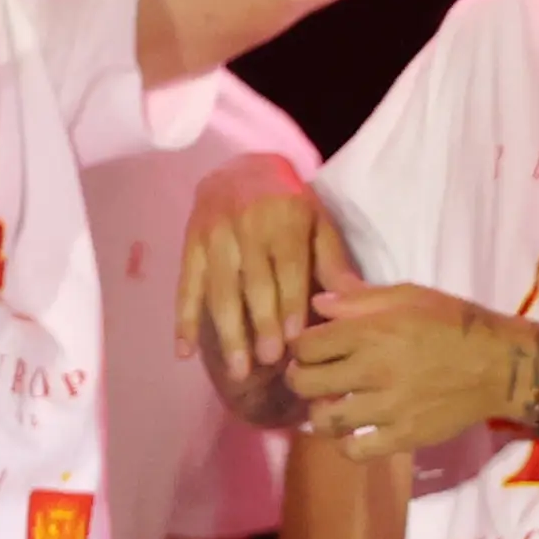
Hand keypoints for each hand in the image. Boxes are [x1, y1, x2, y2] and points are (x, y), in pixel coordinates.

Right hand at [176, 155, 343, 404]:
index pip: (288, 267)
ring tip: (238, 370)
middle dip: (261, 324)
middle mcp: (246, 226)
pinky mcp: (190, 245)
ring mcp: (213, 236)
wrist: (239, 167)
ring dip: (228, 332)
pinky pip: (186, 286)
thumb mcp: (317, 221)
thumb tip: (355, 299)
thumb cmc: (288, 203)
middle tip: (269, 362)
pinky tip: (184, 352)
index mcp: (283, 219)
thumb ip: (332, 261)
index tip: (297, 338)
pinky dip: (183, 319)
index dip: (291, 303)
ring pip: (220, 290)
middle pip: (253, 283)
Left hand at [292, 280, 538, 452]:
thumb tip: (317, 302)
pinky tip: (354, 432)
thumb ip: (358, 299)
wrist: (501, 365)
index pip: (305, 345)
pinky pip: (357, 451)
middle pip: (305, 382)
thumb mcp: (407, 296)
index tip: (309, 349)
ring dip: (320, 413)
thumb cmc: (453, 323)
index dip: (300, 346)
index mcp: (370, 332)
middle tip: (311, 377)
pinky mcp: (405, 436)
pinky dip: (347, 445)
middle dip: (300, 378)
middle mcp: (373, 370)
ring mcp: (388, 408)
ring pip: (325, 420)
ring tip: (332, 405)